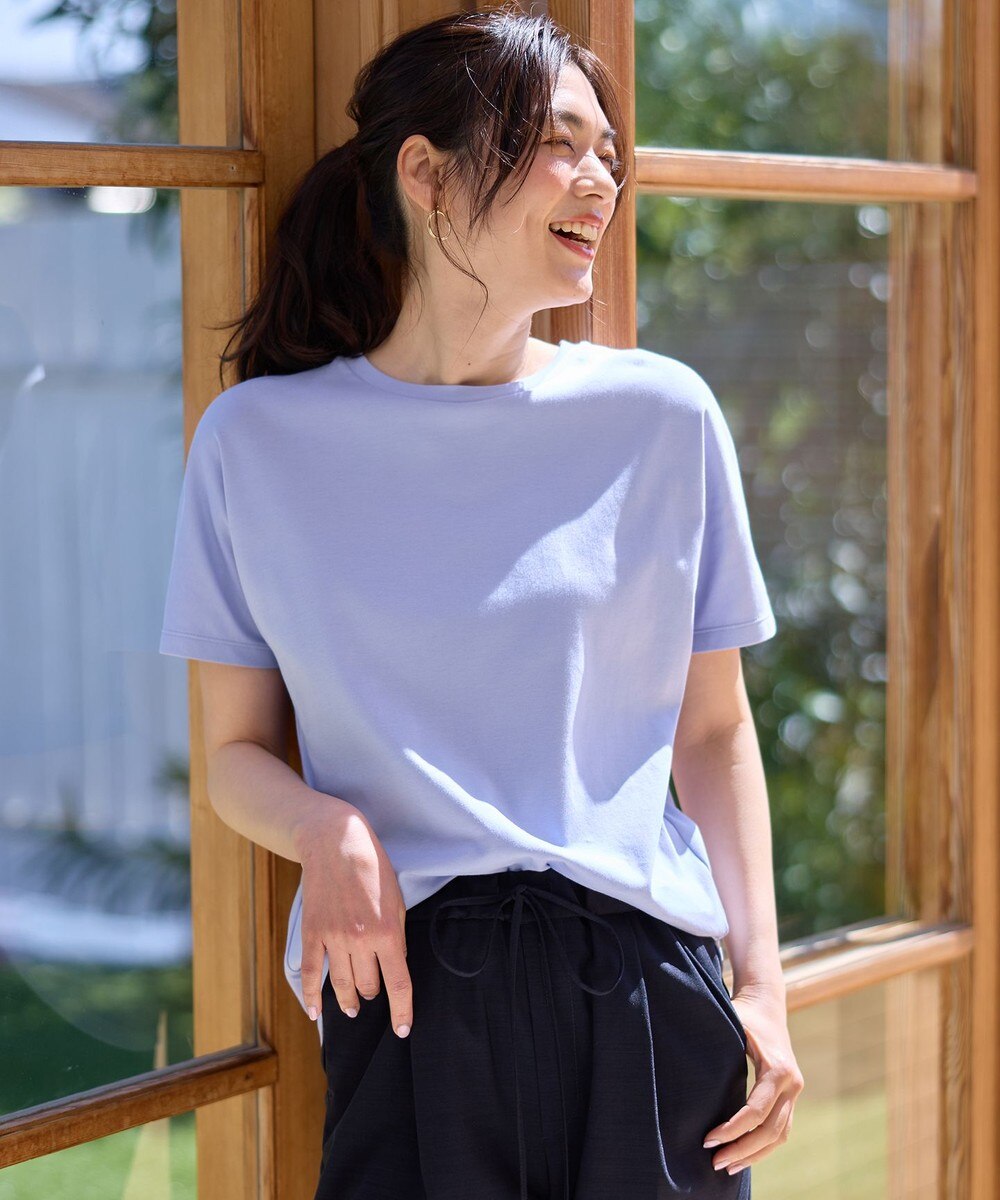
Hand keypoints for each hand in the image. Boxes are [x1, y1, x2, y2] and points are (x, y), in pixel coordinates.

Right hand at [295, 802, 413, 1038]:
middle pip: (369, 985)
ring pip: (342, 985)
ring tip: (352, 1007)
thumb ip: (396, 935)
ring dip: (349, 1000)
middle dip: (373, 993)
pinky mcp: (312, 933)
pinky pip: (312, 973)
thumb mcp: (396, 900)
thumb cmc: (372, 867)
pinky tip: (316, 1011)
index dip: (402, 1011)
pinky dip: (312, 997)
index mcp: (388, 932)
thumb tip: (394, 964)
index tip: (403, 1028)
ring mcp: (334, 938)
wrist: (335, 842)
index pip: (399, 984)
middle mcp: (361, 940)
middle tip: (372, 993)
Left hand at [702, 983, 803, 1173]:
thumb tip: (688, 1073)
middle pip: (769, 1130)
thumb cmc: (743, 1013)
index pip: (755, 1111)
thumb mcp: (731, 1024)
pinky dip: (764, 1146)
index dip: (732, 1130)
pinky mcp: (791, 1096)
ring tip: (728, 1167)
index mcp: (778, 1069)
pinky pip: (781, 1129)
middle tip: (715, 1163)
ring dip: (754, 1154)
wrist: (766, 1004)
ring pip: (779, 1135)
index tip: (708, 1140)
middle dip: (742, 1149)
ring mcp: (795, 1091)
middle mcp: (792, 1083)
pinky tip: (744, 1155)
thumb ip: (719, 1047)